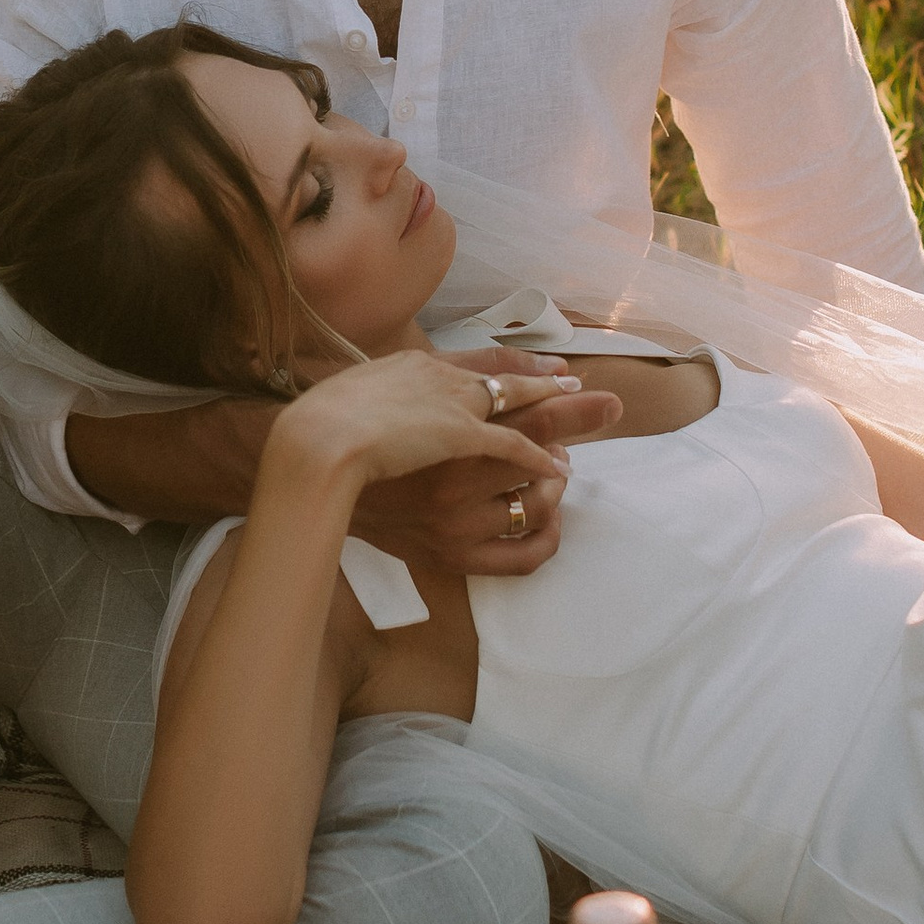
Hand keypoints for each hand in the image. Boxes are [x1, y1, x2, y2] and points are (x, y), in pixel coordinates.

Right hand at [273, 346, 579, 490]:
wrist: (313, 444)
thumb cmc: (331, 417)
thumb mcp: (374, 381)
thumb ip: (414, 381)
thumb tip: (444, 391)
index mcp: (428, 370)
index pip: (492, 367)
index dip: (531, 373)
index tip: (562, 378)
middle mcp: (449, 393)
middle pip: (523, 396)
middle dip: (568, 402)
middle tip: (607, 402)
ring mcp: (457, 427)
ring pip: (525, 437)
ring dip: (548, 449)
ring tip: (562, 463)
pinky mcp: (459, 463)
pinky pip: (513, 461)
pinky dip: (539, 465)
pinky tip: (557, 474)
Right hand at [353, 381, 622, 580]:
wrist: (316, 469)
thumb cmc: (362, 412)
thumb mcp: (415, 371)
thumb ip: (476, 368)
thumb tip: (536, 368)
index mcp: (449, 422)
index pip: (525, 404)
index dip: (566, 396)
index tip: (596, 391)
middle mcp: (458, 471)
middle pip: (540, 441)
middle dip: (578, 420)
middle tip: (607, 408)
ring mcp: (458, 518)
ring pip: (537, 498)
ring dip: (553, 480)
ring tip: (551, 469)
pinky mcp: (455, 555)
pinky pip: (525, 554)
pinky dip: (547, 534)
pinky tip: (548, 515)